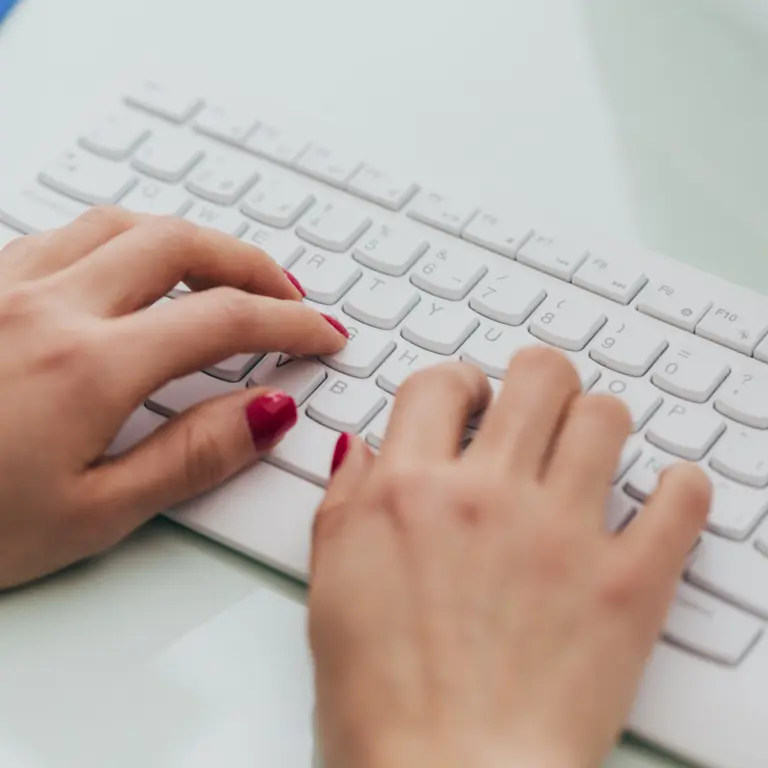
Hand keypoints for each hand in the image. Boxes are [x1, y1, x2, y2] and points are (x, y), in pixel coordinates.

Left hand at [0, 206, 346, 589]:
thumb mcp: (91, 515)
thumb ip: (192, 457)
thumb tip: (268, 414)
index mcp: (87, 366)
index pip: (225, 320)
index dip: (291, 323)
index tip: (323, 335)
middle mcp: (46, 306)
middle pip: (181, 244)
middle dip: (251, 263)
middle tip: (287, 293)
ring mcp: (3, 285)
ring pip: (121, 223)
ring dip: (190, 240)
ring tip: (222, 272)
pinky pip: (64, 233)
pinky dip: (123, 240)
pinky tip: (132, 271)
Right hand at [309, 350, 709, 767]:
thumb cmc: (382, 706)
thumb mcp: (332, 587)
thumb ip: (345, 502)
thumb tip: (364, 452)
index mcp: (410, 492)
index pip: (440, 383)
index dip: (456, 380)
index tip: (467, 398)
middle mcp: (486, 496)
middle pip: (537, 376)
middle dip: (537, 379)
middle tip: (535, 405)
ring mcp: (561, 534)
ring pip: (606, 417)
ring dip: (599, 422)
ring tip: (589, 449)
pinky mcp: (626, 586)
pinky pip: (679, 501)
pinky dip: (678, 489)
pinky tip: (661, 497)